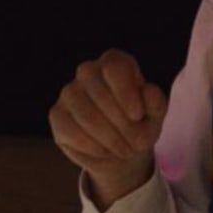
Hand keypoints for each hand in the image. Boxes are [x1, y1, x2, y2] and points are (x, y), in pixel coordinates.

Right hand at [48, 49, 168, 210]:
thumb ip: (155, 102)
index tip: (137, 115)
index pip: (115, 68)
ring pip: (84, 113)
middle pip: (100, 93)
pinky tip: (104, 151)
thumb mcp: (155, 115)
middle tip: (136, 143)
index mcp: (114, 62)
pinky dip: (91, 146)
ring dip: (108, 138)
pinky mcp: (57, 114)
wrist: (121, 150)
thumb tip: (150, 92)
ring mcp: (69, 91)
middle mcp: (88, 70)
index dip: (126, 92)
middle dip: (122, 125)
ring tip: (123, 149)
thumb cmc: (139, 124)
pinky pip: (69, 129)